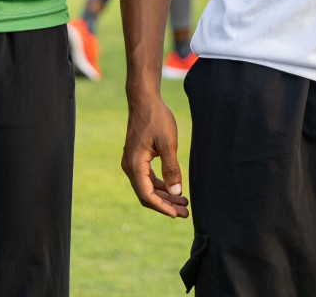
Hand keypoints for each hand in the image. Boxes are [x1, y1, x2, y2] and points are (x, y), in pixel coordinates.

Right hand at [121, 91, 187, 218]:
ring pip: (147, 187)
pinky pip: (146, 178)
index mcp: (135, 164)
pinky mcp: (136, 158)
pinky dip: (159, 186)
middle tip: (185, 212)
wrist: (144, 100)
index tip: (177, 214)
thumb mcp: (168, 143)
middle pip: (146, 194)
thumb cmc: (157, 119)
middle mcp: (129, 166)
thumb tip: (176, 192)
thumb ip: (172, 168)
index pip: (146, 195)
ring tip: (183, 203)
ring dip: (164, 196)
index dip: (162, 207)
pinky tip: (173, 188)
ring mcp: (131, 162)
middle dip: (166, 205)